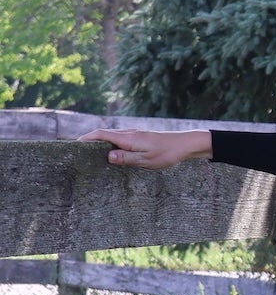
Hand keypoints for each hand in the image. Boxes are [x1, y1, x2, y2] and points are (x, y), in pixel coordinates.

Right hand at [82, 128, 211, 168]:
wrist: (184, 144)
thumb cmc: (166, 154)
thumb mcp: (146, 160)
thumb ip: (126, 158)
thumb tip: (107, 156)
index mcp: (127, 138)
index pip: (100, 135)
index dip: (85, 139)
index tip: (73, 145)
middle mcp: (128, 133)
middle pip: (102, 134)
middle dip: (89, 141)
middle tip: (77, 152)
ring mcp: (133, 134)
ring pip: (111, 136)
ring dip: (99, 142)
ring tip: (89, 154)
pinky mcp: (139, 138)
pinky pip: (119, 139)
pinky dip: (110, 144)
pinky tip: (110, 153)